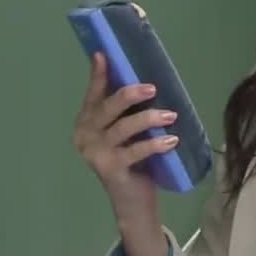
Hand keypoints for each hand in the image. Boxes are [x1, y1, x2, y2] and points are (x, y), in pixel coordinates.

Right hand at [72, 53, 175, 255]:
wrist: (132, 200)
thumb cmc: (134, 159)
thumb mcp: (129, 132)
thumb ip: (128, 111)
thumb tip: (145, 81)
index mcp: (86, 122)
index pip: (93, 94)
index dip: (98, 75)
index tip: (103, 54)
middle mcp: (85, 136)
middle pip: (106, 108)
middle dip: (128, 95)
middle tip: (152, 88)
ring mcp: (95, 154)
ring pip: (122, 129)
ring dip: (148, 119)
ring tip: (170, 116)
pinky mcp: (110, 170)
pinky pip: (133, 152)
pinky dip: (153, 144)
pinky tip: (171, 141)